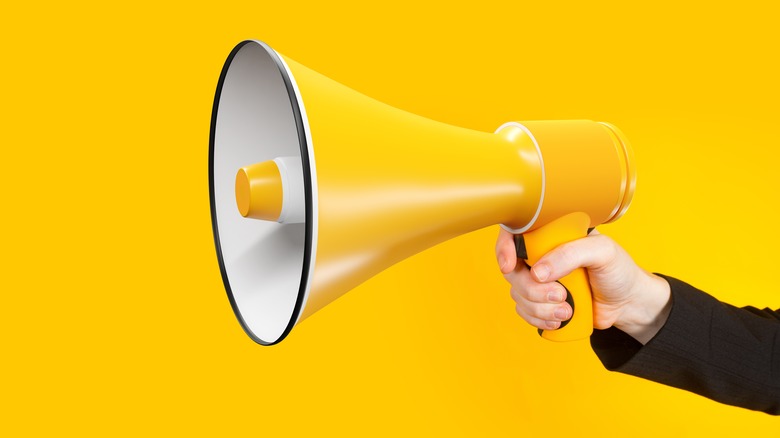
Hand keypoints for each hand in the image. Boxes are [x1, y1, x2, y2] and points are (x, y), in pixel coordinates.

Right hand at [495, 228, 671, 343]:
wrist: (628, 304)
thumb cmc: (619, 271)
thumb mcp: (603, 252)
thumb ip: (570, 254)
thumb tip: (538, 272)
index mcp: (552, 234)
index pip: (515, 232)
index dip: (504, 248)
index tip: (510, 265)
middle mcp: (541, 254)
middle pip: (512, 270)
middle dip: (531, 289)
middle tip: (559, 295)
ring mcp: (540, 279)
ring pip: (517, 293)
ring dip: (538, 308)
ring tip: (567, 311)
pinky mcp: (542, 301)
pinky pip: (524, 311)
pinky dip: (538, 319)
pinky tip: (558, 320)